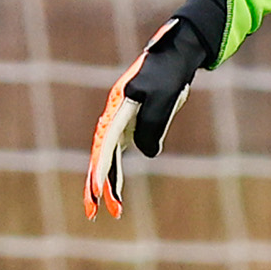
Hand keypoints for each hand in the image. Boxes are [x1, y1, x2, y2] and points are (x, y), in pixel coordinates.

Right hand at [84, 17, 209, 218]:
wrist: (175, 56)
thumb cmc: (169, 73)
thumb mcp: (165, 97)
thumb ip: (154, 124)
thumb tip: (147, 152)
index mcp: (119, 107)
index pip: (106, 143)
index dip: (100, 167)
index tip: (96, 189)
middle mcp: (114, 116)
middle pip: (101, 155)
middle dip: (97, 184)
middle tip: (95, 212)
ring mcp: (120, 122)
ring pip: (107, 158)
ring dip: (107, 184)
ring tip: (109, 211)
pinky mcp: (129, 126)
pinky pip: (117, 154)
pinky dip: (116, 173)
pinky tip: (115, 192)